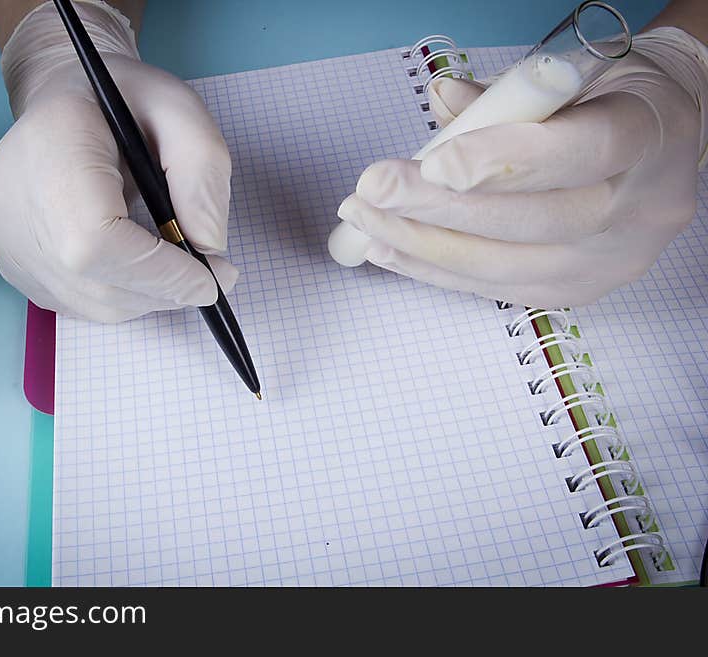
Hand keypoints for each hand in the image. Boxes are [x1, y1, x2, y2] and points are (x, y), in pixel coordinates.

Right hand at [0, 2, 235, 321]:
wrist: (66, 96)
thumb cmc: (126, 101)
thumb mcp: (181, 111)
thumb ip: (203, 173)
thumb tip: (209, 248)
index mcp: (51, 148)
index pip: (95, 241)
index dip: (159, 273)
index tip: (212, 278)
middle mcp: (12, 200)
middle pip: (94, 282)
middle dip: (164, 290)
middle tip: (207, 277)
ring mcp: (4, 237)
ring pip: (89, 303)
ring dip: (146, 298)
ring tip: (175, 268)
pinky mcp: (11, 262)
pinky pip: (74, 303)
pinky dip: (120, 298)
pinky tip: (136, 265)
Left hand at [337, 36, 704, 307]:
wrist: (661, 145)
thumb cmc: (607, 101)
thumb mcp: (570, 78)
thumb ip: (506, 95)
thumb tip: (440, 100)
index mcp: (647, 136)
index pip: (579, 153)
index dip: (502, 163)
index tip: (433, 165)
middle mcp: (640, 209)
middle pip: (531, 221)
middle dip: (437, 210)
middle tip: (370, 194)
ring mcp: (610, 261)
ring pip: (505, 266)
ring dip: (422, 246)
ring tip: (365, 224)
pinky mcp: (577, 291)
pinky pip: (496, 289)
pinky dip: (437, 270)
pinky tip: (392, 251)